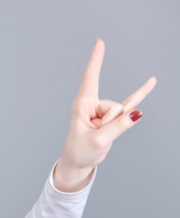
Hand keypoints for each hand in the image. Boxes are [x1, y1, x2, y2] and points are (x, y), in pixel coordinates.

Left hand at [54, 39, 156, 191]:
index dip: (96, 60)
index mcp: (82, 105)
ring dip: (115, 128)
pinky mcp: (112, 116)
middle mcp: (92, 104)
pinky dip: (140, 94)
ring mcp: (103, 109)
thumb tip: (136, 113)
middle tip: (96, 134)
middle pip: (114, 107)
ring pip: (122, 113)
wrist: (79, 162)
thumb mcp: (98, 141)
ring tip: (100, 136)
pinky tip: (151, 82)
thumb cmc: (81, 151)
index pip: (91, 78)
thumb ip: (118, 127)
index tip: (99, 42)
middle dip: (111, 123)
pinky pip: (130, 105)